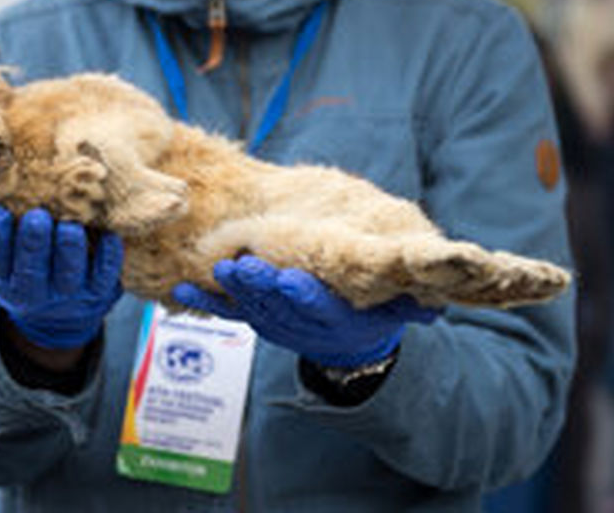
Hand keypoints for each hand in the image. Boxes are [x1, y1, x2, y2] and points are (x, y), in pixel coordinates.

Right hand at [0, 206, 123, 349]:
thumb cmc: (25, 272)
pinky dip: (109, 256)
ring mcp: (68, 294)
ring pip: (68, 273)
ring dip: (69, 249)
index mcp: (5, 280)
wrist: (58, 319)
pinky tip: (110, 236)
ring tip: (70, 226)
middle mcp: (34, 292)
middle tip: (37, 216)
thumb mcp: (0, 262)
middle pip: (31, 268)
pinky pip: (105, 275)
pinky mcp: (99, 292)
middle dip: (34, 242)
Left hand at [172, 255, 438, 368]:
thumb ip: (408, 304)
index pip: (318, 306)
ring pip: (249, 306)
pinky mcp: (256, 320)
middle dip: (258, 285)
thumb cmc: (376, 312)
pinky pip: (226, 312)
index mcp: (336, 317)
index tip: (289, 280)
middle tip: (241, 265)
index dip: (303, 295)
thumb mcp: (396, 310)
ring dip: (230, 289)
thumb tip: (433, 307)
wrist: (350, 348)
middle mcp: (301, 324)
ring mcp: (275, 323)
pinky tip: (180, 289)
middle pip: (277, 304)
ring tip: (213, 268)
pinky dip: (203, 301)